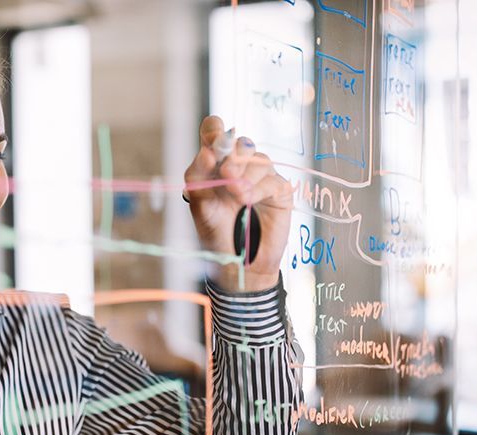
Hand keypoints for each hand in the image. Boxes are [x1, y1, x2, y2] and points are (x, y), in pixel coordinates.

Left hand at [183, 115, 295, 291]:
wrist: (237, 262)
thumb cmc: (215, 232)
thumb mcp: (198, 205)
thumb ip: (197, 177)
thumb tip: (207, 153)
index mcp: (216, 164)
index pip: (216, 131)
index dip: (214, 129)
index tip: (213, 139)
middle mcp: (240, 166)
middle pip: (241, 142)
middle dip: (233, 154)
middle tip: (226, 174)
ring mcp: (261, 177)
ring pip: (259, 159)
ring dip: (246, 174)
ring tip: (236, 195)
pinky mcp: (279, 191)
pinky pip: (271, 180)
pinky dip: (258, 189)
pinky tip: (248, 201)